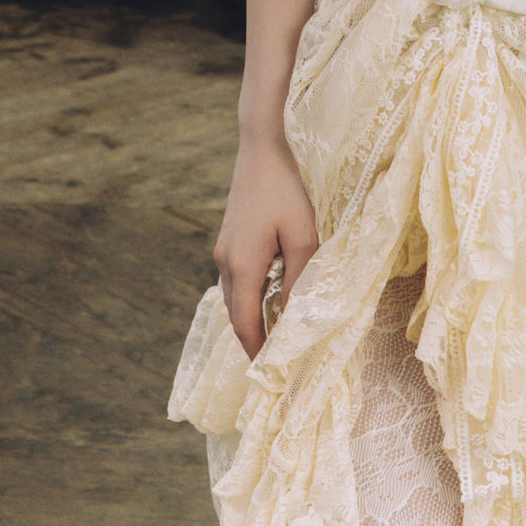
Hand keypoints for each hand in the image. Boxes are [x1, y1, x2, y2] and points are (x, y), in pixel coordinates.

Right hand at [214, 135, 319, 359]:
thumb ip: (299, 277)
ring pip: (235, 297)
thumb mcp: (302, 235)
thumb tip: (297, 314)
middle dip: (253, 340)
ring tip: (276, 337)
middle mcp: (225, 262)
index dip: (257, 351)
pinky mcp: (228, 240)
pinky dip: (250, 298)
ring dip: (251, 319)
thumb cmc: (286, 190)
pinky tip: (271, 299)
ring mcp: (223, 250)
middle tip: (275, 363)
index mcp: (242, 266)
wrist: (261, 150)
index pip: (245, 323)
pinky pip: (237, 280)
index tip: (271, 374)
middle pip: (236, 314)